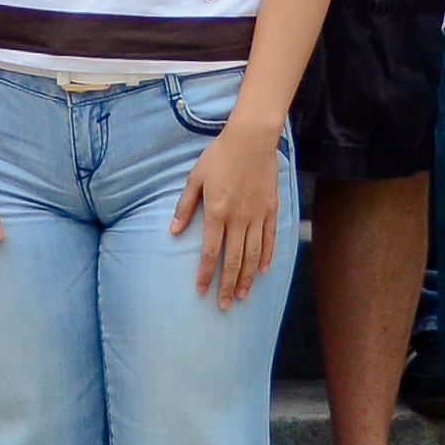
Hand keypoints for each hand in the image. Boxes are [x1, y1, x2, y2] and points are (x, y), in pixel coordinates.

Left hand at [168, 119, 285, 307]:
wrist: (251, 139)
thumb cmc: (219, 156)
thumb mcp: (195, 178)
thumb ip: (185, 206)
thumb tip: (174, 231)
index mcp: (216, 212)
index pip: (210, 252)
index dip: (205, 273)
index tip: (201, 290)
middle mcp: (238, 219)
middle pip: (233, 260)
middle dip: (227, 285)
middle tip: (224, 305)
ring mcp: (257, 215)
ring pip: (252, 254)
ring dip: (247, 277)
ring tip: (242, 295)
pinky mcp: (270, 209)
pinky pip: (270, 238)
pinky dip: (267, 256)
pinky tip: (262, 271)